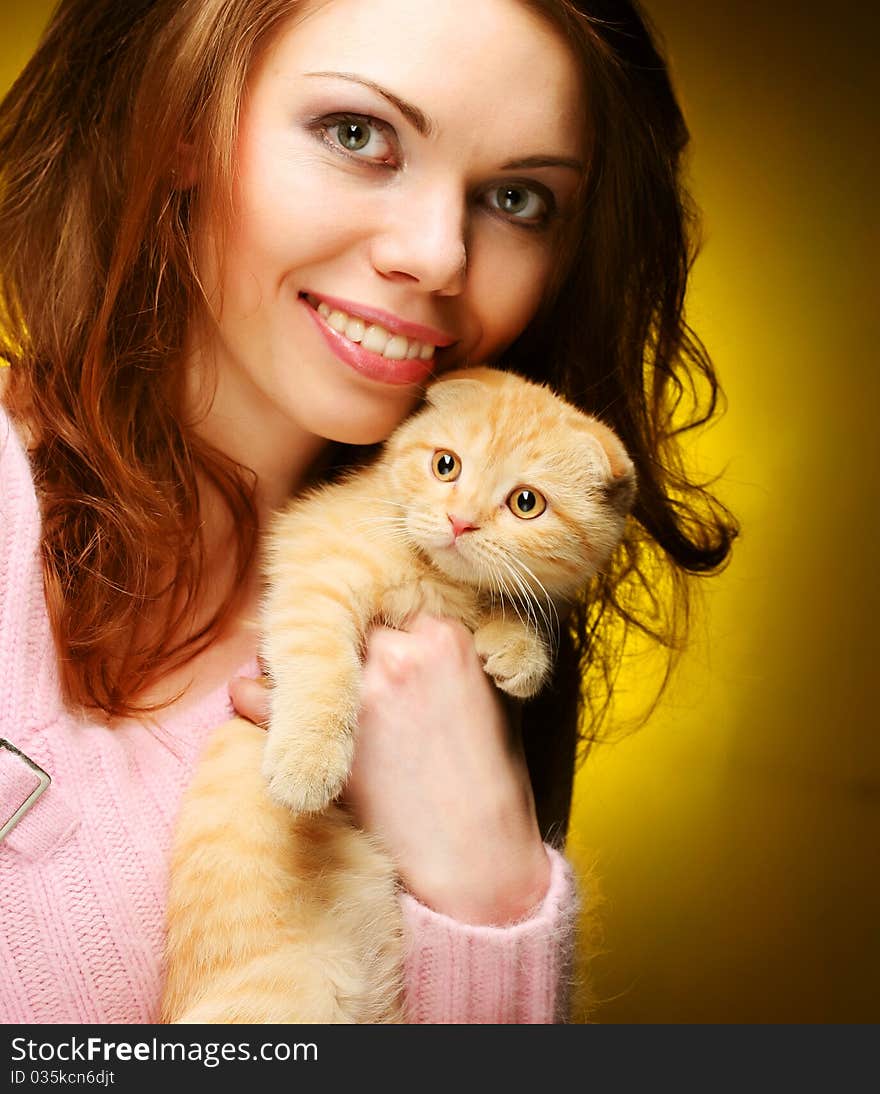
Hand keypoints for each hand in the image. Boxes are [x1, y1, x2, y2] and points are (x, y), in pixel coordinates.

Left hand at [230, 614, 550, 925]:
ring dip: (298, 667)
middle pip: (347, 623)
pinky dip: (255, 699)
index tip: (368, 641)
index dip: (377, 627)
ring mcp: (361, 690)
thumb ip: (449, 655)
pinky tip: (252, 700)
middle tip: (337, 665)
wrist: (475, 856)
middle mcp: (400, 650)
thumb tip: (407, 634)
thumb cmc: (489, 779)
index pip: (391, 604)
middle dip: (340, 643)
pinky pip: (265, 698)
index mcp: (446, 635)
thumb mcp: (489, 697)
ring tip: (296, 682)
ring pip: (305, 654)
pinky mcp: (326, 732)